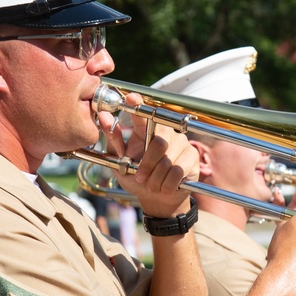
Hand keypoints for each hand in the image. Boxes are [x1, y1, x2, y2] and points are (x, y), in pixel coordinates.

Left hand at [102, 93, 199, 217]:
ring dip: (156, 178)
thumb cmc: (138, 178)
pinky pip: (178, 171)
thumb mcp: (120, 163)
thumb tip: (103, 117)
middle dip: (147, 165)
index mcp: (146, 131)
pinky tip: (164, 186)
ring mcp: (181, 143)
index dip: (138, 105)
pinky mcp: (192, 156)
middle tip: (140, 178)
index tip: (131, 98)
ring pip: (168, 161)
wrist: (157, 197)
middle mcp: (165, 132)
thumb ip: (114, 141)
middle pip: (158, 143)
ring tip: (152, 184)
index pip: (143, 115)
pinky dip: (167, 184)